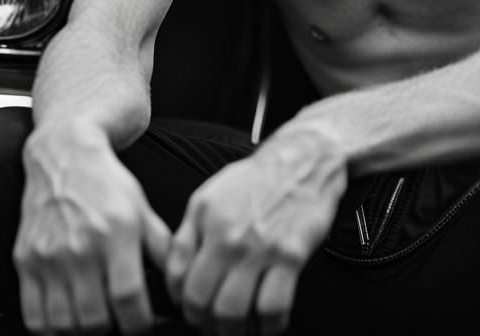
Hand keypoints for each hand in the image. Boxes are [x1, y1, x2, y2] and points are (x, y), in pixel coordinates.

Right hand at [14, 123, 170, 333]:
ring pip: (64, 324)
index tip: (144, 324)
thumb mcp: (143, 210)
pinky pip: (34, 316)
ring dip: (83, 332)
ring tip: (95, 319)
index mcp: (117, 232)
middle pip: (95, 320)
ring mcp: (50, 255)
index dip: (140, 324)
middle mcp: (82, 246)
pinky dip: (51, 328)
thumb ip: (162, 249)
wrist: (63, 155)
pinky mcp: (25, 260)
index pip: (128, 299)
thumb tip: (179, 287)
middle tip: (118, 321)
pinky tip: (67, 317)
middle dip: (112, 330)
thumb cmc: (107, 183)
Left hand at [166, 128, 346, 334]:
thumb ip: (188, 234)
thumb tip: (175, 275)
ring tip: (238, 329)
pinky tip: (268, 323)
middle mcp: (229, 235)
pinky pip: (273, 308)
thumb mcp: (210, 195)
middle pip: (202, 300)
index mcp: (206, 219)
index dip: (181, 303)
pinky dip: (269, 326)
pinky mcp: (290, 256)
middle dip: (204, 322)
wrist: (304, 160)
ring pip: (233, 311)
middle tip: (212, 325)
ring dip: (233, 331)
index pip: (178, 278)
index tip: (191, 310)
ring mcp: (260, 247)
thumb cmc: (257, 179)